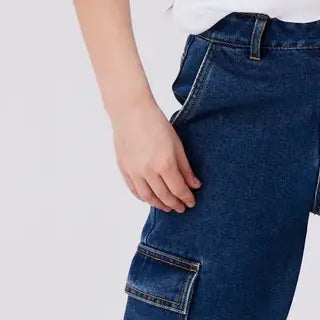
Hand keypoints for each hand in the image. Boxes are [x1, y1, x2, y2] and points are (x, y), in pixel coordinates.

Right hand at [112, 98, 201, 212]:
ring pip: (148, 197)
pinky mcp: (124, 169)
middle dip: (174, 204)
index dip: (186, 198)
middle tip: (181, 208)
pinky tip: (150, 199)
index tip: (191, 202)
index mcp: (164, 164)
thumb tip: (195, 185)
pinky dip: (143, 198)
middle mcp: (148, 171)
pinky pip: (134, 190)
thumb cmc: (156, 123)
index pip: (178, 189)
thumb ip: (185, 167)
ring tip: (167, 207)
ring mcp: (134, 172)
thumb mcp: (176, 144)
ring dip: (159, 205)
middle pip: (164, 196)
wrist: (130, 112)